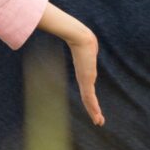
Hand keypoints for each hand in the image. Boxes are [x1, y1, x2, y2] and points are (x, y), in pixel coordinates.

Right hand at [37, 4, 106, 126]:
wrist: (81, 36)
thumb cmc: (74, 36)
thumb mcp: (72, 43)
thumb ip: (63, 39)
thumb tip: (50, 27)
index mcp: (85, 74)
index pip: (88, 91)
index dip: (91, 102)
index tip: (95, 111)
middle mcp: (87, 78)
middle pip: (90, 99)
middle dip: (94, 111)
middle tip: (99, 122)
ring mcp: (88, 79)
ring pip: (91, 101)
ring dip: (94, 112)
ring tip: (99, 122)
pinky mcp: (88, 79)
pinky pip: (89, 97)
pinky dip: (93, 107)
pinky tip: (96, 115)